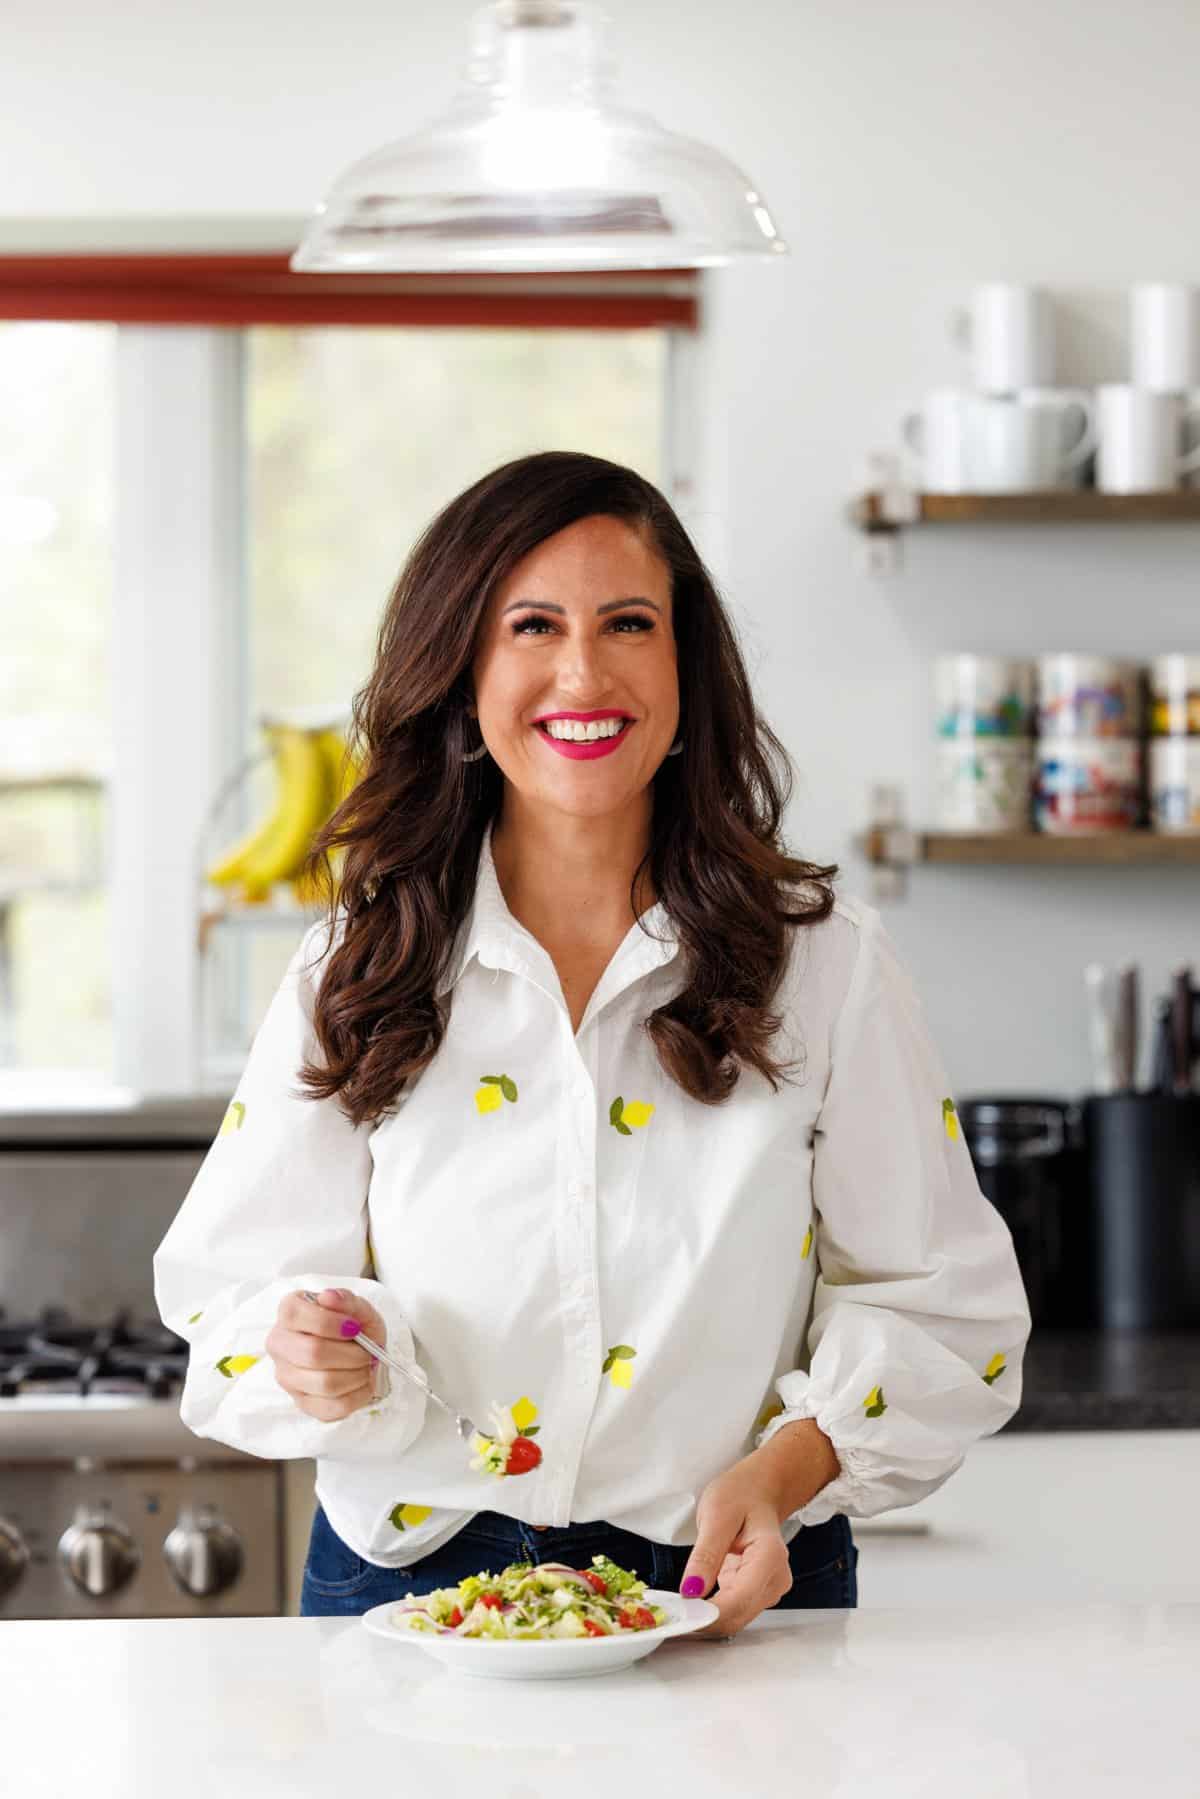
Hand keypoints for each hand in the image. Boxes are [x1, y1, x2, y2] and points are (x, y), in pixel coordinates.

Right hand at [264, 1287, 385, 1421]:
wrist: (363, 1351)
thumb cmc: (355, 1326)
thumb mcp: (358, 1307)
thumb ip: (347, 1300)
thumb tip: (329, 1297)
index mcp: (289, 1312)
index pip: (295, 1316)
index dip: (330, 1323)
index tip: (354, 1328)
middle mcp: (280, 1344)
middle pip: (312, 1353)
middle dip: (351, 1354)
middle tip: (367, 1352)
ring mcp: (287, 1376)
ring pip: (324, 1383)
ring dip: (357, 1376)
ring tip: (365, 1367)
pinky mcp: (302, 1402)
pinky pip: (331, 1407)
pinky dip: (357, 1396)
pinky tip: (363, 1384)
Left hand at [679, 1463, 793, 1639]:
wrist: (760, 1490)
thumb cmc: (742, 1494)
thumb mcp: (716, 1514)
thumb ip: (705, 1555)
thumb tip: (691, 1591)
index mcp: (770, 1558)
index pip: (736, 1603)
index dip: (704, 1615)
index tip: (675, 1614)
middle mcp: (775, 1580)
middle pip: (735, 1617)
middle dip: (700, 1620)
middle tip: (665, 1614)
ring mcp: (769, 1590)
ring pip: (733, 1620)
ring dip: (702, 1620)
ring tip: (674, 1608)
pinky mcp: (757, 1595)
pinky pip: (731, 1612)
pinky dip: (709, 1612)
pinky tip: (690, 1605)